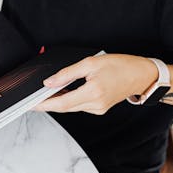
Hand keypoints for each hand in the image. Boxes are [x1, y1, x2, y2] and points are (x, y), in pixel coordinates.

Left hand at [34, 54, 158, 114]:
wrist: (141, 75)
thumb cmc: (119, 65)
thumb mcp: (90, 63)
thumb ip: (67, 74)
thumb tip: (49, 82)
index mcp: (93, 92)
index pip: (61, 103)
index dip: (43, 105)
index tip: (30, 105)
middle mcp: (95, 104)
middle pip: (64, 107)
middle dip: (47, 104)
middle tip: (32, 99)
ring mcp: (98, 109)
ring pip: (71, 107)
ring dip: (57, 101)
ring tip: (45, 93)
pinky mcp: (100, 109)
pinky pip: (79, 106)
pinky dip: (68, 101)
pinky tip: (62, 93)